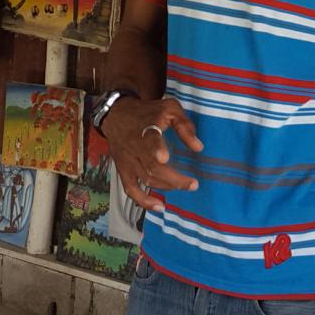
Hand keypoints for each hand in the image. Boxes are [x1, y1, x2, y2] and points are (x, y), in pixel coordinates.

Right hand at [100, 96, 201, 210]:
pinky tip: (158, 206)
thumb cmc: (147, 112)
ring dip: (166, 187)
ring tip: (184, 186)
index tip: (164, 157)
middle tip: (193, 184)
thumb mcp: (169, 108)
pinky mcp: (123, 170)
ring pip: (145, 179)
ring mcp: (127, 161)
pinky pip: (130, 189)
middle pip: (152, 167)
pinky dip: (143, 201)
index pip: (149, 139)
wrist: (116, 115)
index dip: (155, 148)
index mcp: (146, 128)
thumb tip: (198, 147)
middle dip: (174, 179)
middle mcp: (135, 146)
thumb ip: (184, 126)